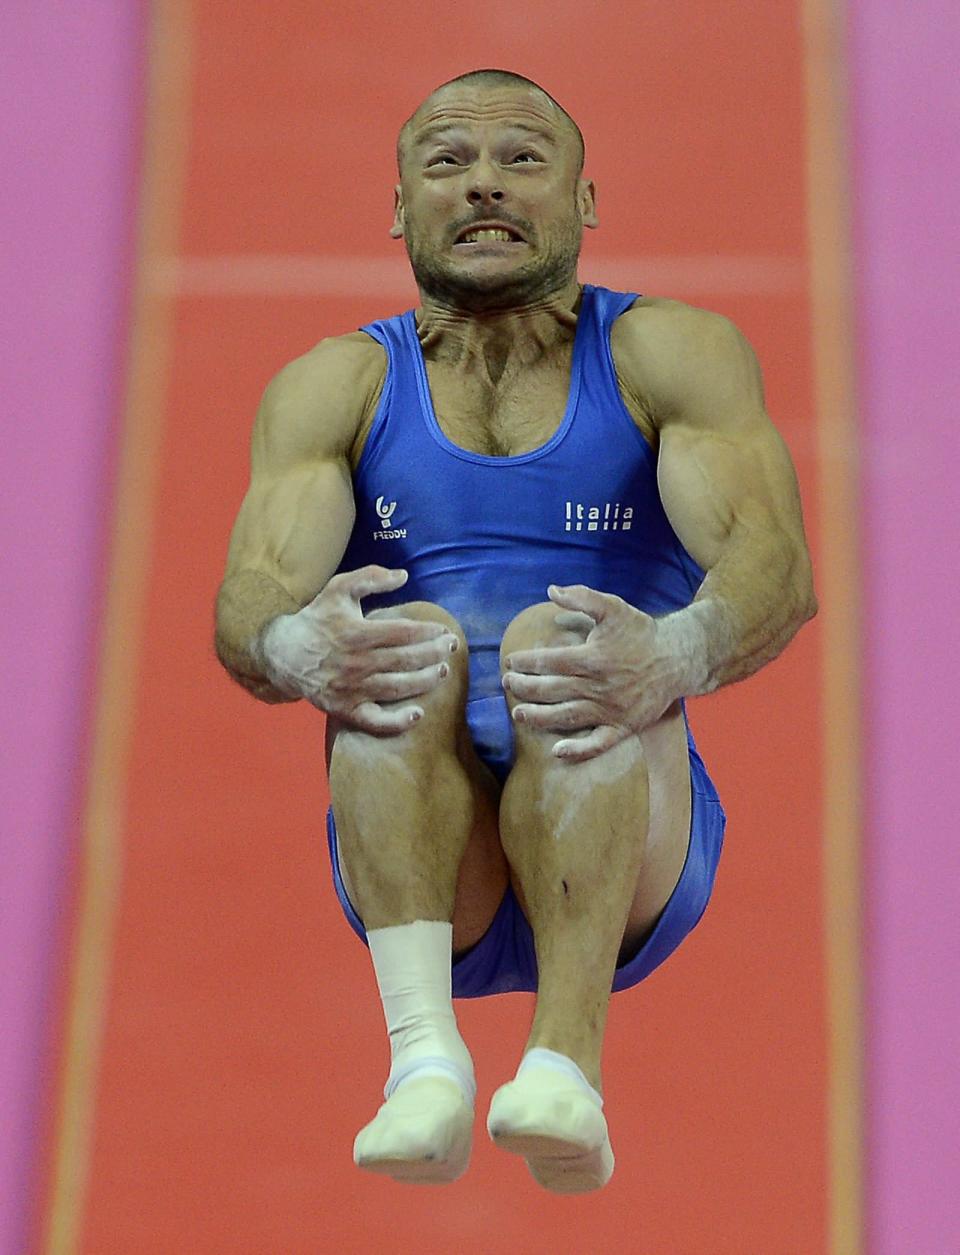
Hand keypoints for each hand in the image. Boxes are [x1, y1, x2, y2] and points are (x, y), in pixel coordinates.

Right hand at [256, 565, 458, 733]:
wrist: (283, 654)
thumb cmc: (317, 618)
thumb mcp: (338, 588)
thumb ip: (370, 577)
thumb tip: (404, 576)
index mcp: (356, 632)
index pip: (403, 632)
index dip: (428, 631)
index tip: (444, 630)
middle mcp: (355, 662)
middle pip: (405, 660)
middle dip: (434, 653)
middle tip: (452, 648)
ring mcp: (351, 689)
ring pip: (397, 687)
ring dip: (425, 681)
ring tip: (443, 672)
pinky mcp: (346, 709)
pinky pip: (375, 720)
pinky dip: (397, 721)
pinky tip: (417, 714)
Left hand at [502, 584, 703, 761]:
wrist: (677, 659)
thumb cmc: (641, 633)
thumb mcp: (614, 607)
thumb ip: (583, 597)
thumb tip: (551, 590)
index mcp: (592, 658)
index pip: (549, 662)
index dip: (525, 662)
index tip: (511, 661)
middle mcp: (597, 686)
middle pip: (551, 690)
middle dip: (524, 687)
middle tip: (507, 684)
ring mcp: (609, 710)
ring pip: (566, 717)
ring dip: (538, 717)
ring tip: (518, 714)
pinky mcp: (622, 727)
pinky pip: (598, 744)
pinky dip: (578, 750)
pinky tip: (558, 751)